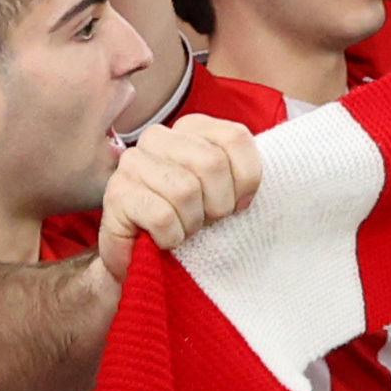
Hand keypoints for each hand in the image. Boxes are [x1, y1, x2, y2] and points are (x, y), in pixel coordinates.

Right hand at [91, 112, 264, 277]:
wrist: (146, 262)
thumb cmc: (190, 222)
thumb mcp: (225, 192)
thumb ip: (243, 172)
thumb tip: (274, 170)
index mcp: (190, 128)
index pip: (236, 137)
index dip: (246, 180)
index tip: (239, 205)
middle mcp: (158, 137)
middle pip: (212, 163)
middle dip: (218, 205)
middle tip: (207, 222)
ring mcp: (132, 163)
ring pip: (185, 190)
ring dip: (192, 223)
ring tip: (185, 230)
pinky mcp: (116, 194)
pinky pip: (162, 215)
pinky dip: (172, 237)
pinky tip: (165, 240)